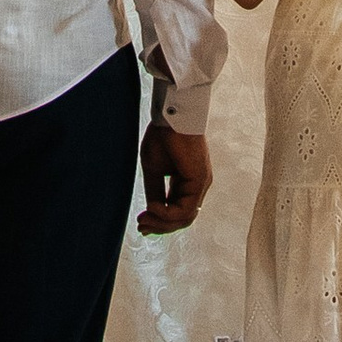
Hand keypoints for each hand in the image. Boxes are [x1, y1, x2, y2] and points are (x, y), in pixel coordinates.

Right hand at [136, 118, 211, 236]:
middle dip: (160, 226)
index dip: (159, 221)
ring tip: (144, 219)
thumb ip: (155, 191)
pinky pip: (185, 209)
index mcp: (187, 183)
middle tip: (141, 226)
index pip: (177, 211)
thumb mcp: (154, 170)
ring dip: (162, 223)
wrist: (170, 116)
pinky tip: (153, 207)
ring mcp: (201, 184)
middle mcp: (197, 186)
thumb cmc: (162, 136)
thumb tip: (152, 211)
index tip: (141, 223)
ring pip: (185, 218)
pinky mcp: (200, 181)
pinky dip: (167, 213)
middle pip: (181, 219)